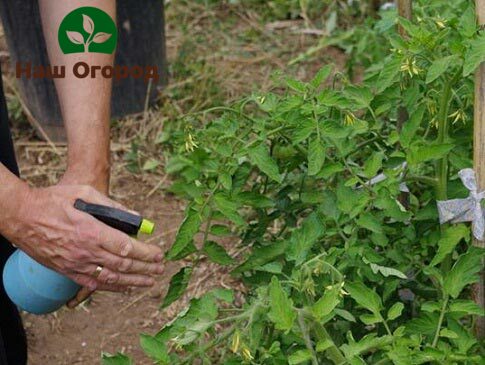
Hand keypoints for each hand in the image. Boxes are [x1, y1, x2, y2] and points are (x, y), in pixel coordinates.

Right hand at [1, 184, 163, 304]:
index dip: (146, 253)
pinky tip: (125, 287)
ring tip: (149, 282)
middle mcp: (85, 251)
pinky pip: (92, 284)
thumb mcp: (85, 193)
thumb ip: (112, 206)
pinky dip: (112, 287)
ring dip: (133, 281)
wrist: (21, 216)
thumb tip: (136, 218)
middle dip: (145, 268)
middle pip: (123, 264)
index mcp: (92, 231)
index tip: (159, 255)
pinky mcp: (66, 270)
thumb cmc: (53, 200)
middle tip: (160, 269)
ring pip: (111, 277)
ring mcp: (75, 263)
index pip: (127, 247)